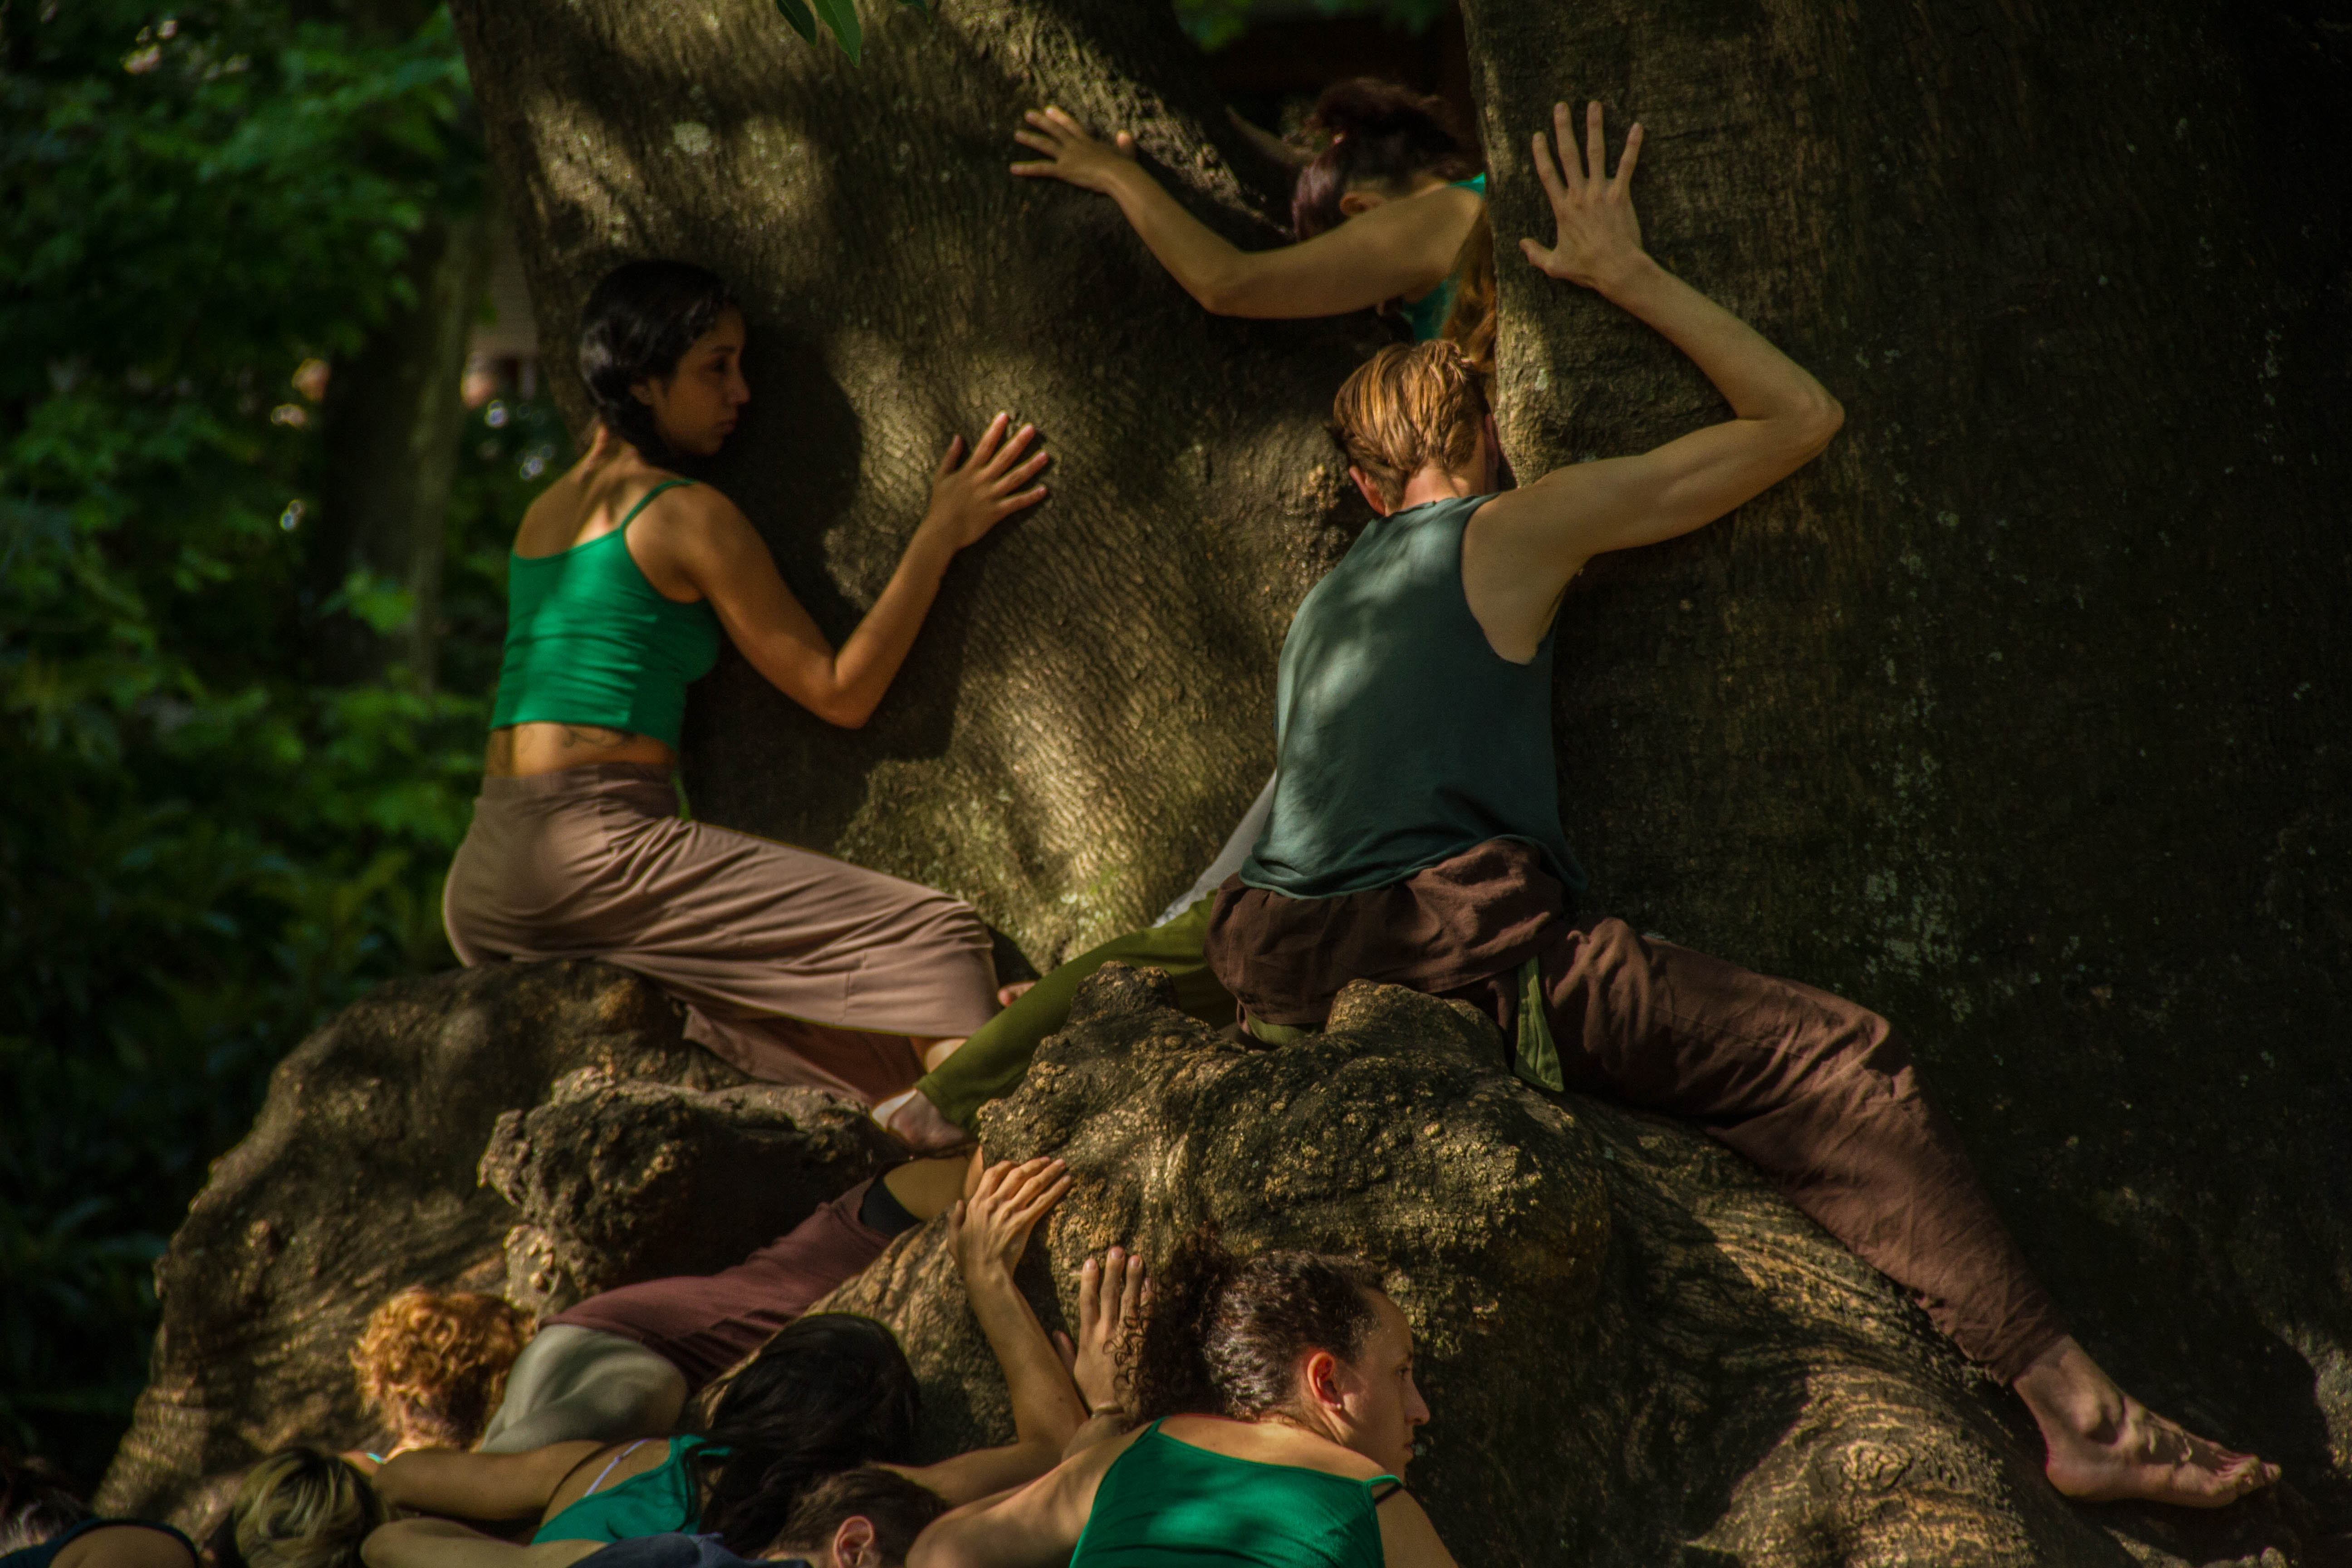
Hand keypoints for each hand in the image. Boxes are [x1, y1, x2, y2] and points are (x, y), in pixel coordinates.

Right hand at [920, 413, 1048, 549]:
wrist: (941, 532)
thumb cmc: (940, 505)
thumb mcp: (941, 477)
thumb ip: (951, 456)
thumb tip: (957, 437)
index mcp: (969, 470)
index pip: (985, 445)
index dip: (995, 430)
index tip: (1005, 416)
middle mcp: (982, 480)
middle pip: (1004, 457)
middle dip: (1019, 442)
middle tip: (1031, 429)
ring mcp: (991, 496)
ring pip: (1014, 478)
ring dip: (1031, 466)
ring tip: (1045, 455)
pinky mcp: (996, 512)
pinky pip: (1016, 503)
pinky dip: (1030, 497)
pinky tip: (1044, 490)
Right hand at [947, 1156, 1069, 1281]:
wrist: (985, 1273)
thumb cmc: (969, 1260)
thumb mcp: (954, 1238)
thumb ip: (955, 1218)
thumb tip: (959, 1202)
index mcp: (977, 1203)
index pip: (992, 1174)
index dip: (1006, 1165)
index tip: (1016, 1163)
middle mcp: (994, 1202)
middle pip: (1017, 1174)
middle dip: (1034, 1164)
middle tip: (1047, 1159)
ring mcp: (1010, 1211)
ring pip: (1033, 1184)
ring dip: (1049, 1172)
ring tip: (1062, 1164)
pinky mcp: (1024, 1222)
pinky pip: (1043, 1201)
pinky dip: (1057, 1189)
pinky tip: (1067, 1181)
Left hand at [1010, 107, 1137, 194]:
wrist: (1119, 174)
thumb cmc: (1125, 167)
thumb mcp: (1127, 153)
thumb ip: (1125, 144)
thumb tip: (1125, 135)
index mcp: (1089, 142)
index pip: (1071, 126)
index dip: (1060, 117)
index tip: (1049, 109)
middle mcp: (1075, 145)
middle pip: (1055, 130)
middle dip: (1041, 121)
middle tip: (1028, 114)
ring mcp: (1068, 156)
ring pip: (1045, 144)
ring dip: (1030, 139)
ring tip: (1017, 134)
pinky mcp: (1063, 170)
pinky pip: (1041, 169)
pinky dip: (1027, 169)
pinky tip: (1013, 168)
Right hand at [1052, 1246, 1146, 1415]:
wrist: (1115, 1411)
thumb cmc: (1093, 1392)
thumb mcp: (1073, 1372)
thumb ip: (1064, 1351)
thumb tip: (1055, 1332)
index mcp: (1088, 1338)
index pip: (1087, 1302)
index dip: (1089, 1280)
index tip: (1091, 1260)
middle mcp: (1106, 1334)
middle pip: (1110, 1296)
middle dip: (1113, 1271)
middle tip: (1117, 1249)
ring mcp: (1125, 1338)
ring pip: (1130, 1302)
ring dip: (1133, 1279)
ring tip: (1137, 1258)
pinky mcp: (1141, 1345)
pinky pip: (1146, 1317)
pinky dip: (1149, 1300)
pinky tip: (1151, 1283)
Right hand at [1520, 101, 1646, 291]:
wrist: (1616, 269)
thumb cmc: (1587, 269)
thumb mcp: (1555, 265)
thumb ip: (1536, 253)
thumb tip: (1521, 244)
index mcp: (1562, 208)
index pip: (1548, 174)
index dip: (1541, 153)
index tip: (1538, 135)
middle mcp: (1579, 195)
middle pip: (1569, 155)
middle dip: (1564, 129)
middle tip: (1561, 107)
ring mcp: (1601, 193)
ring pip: (1596, 153)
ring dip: (1595, 127)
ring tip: (1594, 105)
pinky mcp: (1621, 195)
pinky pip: (1627, 165)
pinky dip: (1632, 146)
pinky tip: (1637, 127)